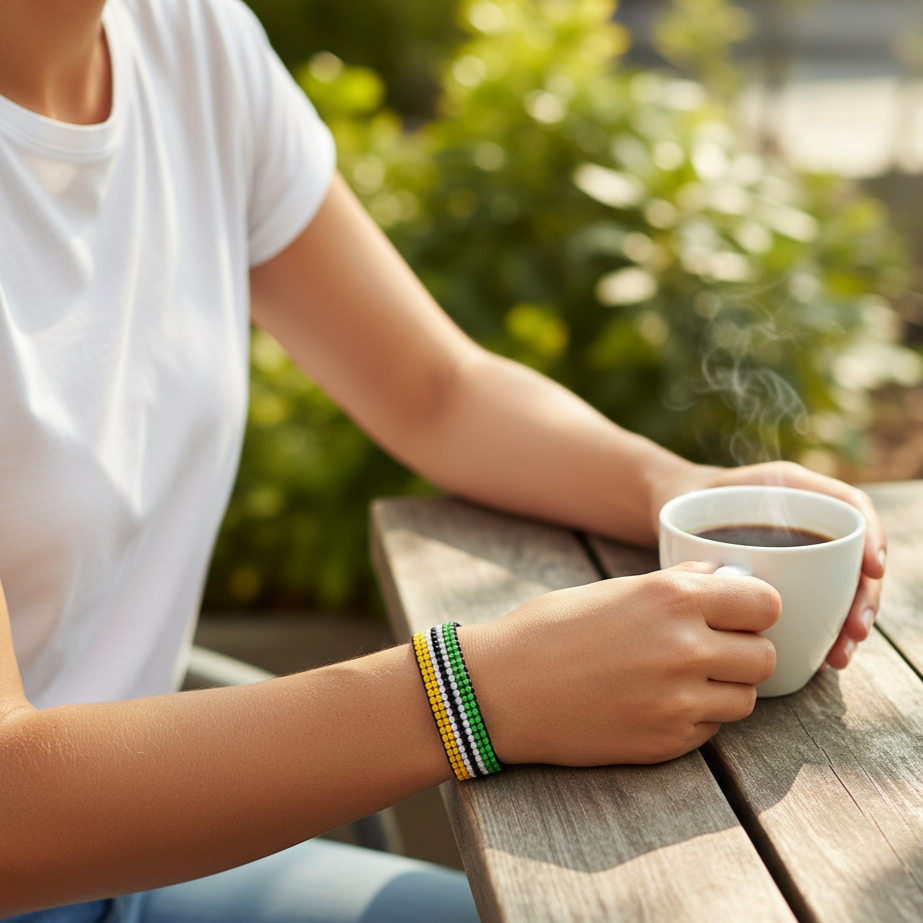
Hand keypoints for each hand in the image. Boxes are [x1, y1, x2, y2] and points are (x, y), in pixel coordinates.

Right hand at [461, 562, 779, 766]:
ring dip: (725, 687)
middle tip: (715, 648)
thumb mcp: (615, 590)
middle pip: (765, 655)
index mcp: (672, 597)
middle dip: (745, 650)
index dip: (756, 608)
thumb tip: (724, 579)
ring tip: (686, 678)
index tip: (741, 613)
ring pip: (746, 698)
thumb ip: (677, 585)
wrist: (501, 689)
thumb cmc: (550, 630)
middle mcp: (685, 647)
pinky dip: (697, 716)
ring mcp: (678, 701)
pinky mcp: (666, 742)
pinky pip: (712, 728)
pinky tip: (659, 702)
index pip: (765, 603)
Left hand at [651, 460, 885, 670]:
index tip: (871, 570)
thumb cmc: (689, 501)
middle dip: (862, 597)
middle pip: (853, 557)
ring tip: (837, 656)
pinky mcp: (791, 580)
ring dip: (846, 624)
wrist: (675, 510)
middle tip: (853, 632)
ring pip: (842, 587)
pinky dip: (823, 632)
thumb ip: (716, 520)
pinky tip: (820, 658)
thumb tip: (732, 576)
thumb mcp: (696, 497)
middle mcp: (807, 521)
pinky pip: (819, 606)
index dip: (870, 536)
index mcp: (795, 491)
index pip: (850, 507)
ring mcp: (803, 551)